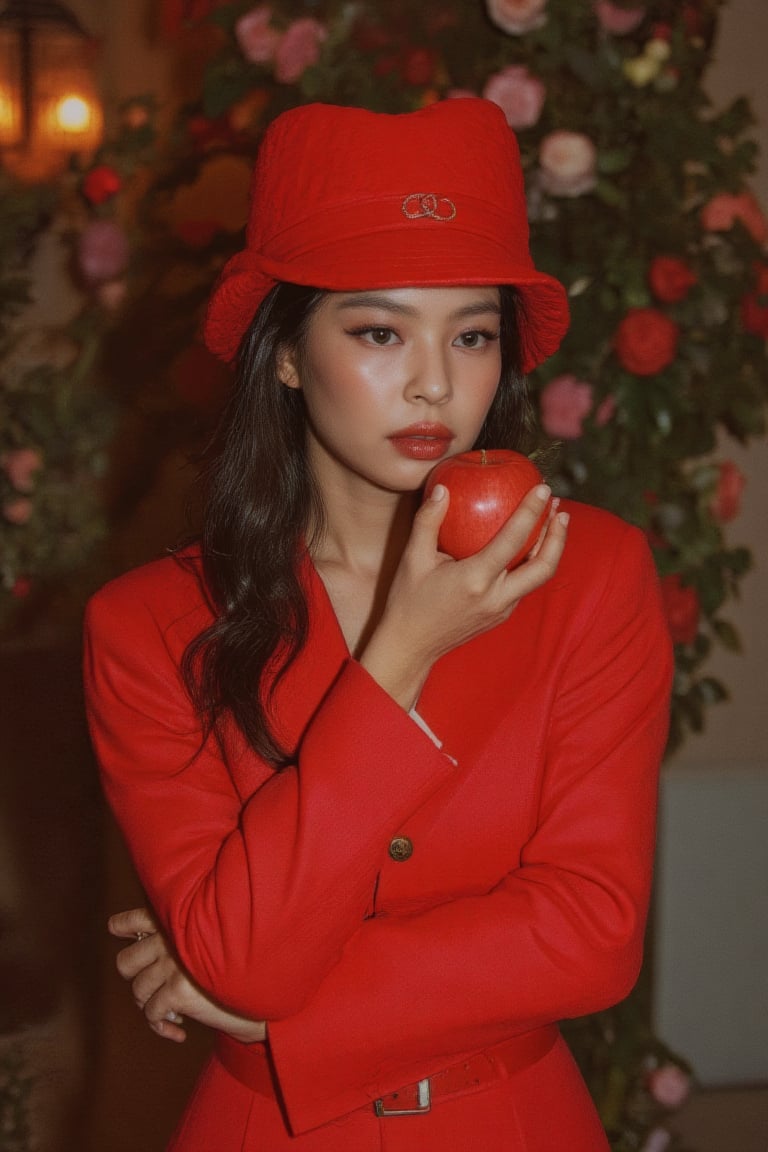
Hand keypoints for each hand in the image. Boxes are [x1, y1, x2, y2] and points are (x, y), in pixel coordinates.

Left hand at [108, 908, 265, 1043]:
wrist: (268, 989)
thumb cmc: (243, 962)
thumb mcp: (211, 938)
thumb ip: (183, 936)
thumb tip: (147, 948)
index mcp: (178, 918)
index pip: (133, 919)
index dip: (123, 928)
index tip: (127, 937)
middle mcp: (171, 937)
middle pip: (125, 962)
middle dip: (136, 978)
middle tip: (155, 986)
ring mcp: (173, 963)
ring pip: (137, 991)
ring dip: (151, 1005)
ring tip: (171, 1009)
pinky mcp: (179, 990)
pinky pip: (152, 1014)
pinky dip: (162, 1026)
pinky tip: (179, 1030)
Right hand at [360, 484, 567, 708]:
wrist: (411, 647)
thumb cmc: (407, 601)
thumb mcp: (412, 559)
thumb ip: (428, 521)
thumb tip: (443, 488)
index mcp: (475, 580)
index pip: (513, 539)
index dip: (531, 511)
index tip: (541, 488)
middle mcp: (496, 597)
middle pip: (544, 565)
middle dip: (558, 535)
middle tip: (559, 507)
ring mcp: (502, 609)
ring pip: (539, 577)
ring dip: (551, 548)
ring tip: (554, 521)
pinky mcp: (502, 616)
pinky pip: (525, 585)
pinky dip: (534, 562)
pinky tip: (530, 545)